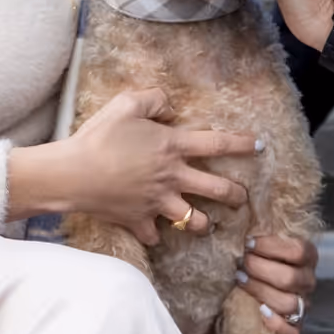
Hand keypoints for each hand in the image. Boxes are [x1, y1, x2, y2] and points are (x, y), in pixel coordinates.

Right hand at [7, 87, 260, 242]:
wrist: (73, 174)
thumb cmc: (100, 135)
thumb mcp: (126, 104)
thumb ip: (153, 99)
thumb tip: (169, 104)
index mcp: (172, 146)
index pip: (217, 143)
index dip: (241, 144)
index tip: (259, 146)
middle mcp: (173, 177)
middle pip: (217, 189)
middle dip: (236, 194)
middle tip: (242, 197)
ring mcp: (158, 203)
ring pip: (194, 220)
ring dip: (202, 222)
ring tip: (205, 221)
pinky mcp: (139, 222)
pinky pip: (154, 235)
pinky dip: (155, 234)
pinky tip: (154, 231)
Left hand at [236, 234, 317, 333]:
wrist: (246, 294)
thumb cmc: (254, 260)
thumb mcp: (259, 242)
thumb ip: (260, 229)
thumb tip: (246, 200)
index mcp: (306, 257)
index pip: (300, 250)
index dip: (273, 246)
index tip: (248, 242)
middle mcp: (307, 281)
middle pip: (291, 278)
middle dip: (261, 269)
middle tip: (241, 263)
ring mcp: (303, 306)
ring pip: (289, 303)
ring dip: (261, 291)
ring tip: (241, 282)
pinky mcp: (294, 329)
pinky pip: (292, 332)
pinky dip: (276, 324)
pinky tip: (259, 312)